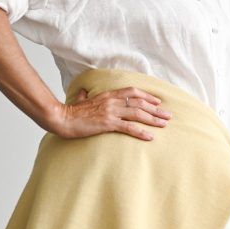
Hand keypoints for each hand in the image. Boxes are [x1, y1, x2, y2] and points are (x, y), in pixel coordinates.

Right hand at [49, 86, 172, 140]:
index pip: (132, 92)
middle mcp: (112, 101)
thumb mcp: (80, 100)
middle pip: (139, 103)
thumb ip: (84, 95)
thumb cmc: (70, 111)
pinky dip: (141, 132)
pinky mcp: (108, 123)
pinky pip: (129, 127)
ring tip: (164, 124)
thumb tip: (83, 92)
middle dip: (156, 109)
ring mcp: (111, 112)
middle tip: (168, 115)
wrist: (61, 118)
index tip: (158, 101)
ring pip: (137, 114)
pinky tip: (150, 136)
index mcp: (108, 95)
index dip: (147, 96)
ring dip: (153, 119)